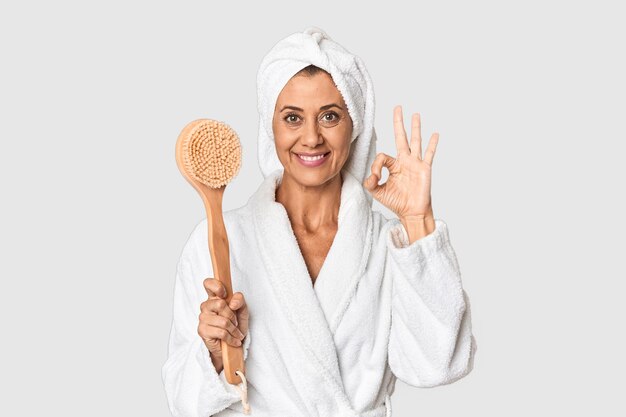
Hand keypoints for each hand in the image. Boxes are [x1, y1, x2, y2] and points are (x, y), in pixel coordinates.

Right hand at [198, 277, 248, 368]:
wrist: (233, 345)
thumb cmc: (236, 325)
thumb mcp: (242, 311)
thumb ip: (240, 300)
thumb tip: (232, 302)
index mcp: (214, 298)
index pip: (208, 284)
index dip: (216, 286)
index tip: (224, 294)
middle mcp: (206, 306)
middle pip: (219, 304)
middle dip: (232, 315)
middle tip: (235, 322)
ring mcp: (202, 319)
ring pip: (222, 320)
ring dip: (233, 329)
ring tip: (235, 333)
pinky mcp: (202, 331)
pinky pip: (221, 332)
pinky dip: (231, 338)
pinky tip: (234, 341)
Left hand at [363, 105, 437, 220]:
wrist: (411, 212)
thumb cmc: (397, 202)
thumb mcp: (378, 193)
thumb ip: (371, 183)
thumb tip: (371, 176)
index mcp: (394, 165)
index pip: (382, 156)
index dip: (377, 165)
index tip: (376, 177)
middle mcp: (405, 161)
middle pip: (401, 137)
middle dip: (399, 123)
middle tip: (398, 108)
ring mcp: (416, 163)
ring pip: (415, 141)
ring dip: (415, 128)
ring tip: (415, 114)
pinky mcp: (424, 169)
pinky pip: (429, 154)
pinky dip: (432, 144)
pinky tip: (435, 134)